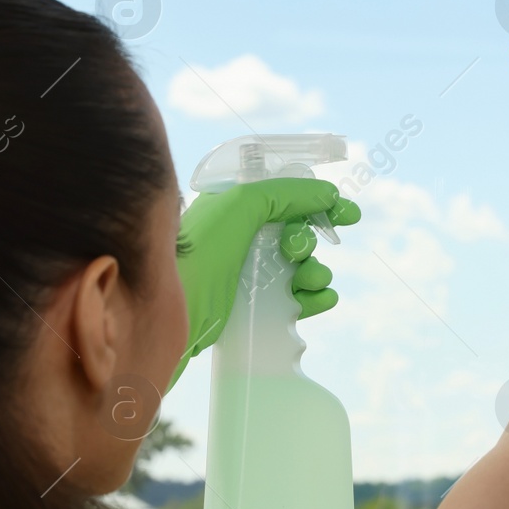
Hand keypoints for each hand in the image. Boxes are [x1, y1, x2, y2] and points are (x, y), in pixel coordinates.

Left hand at [172, 177, 360, 385]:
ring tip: (307, 282)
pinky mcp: (251, 310)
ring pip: (301, 269)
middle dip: (311, 242)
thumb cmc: (195, 256)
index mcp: (235, 210)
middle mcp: (240, 240)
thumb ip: (285, 192)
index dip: (319, 203)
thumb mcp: (239, 207)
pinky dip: (315, 298)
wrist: (161, 315)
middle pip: (298, 234)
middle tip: (296, 252)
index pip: (287, 197)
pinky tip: (316, 300)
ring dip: (316, 272)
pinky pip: (297, 301)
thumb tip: (326, 194)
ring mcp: (246, 276)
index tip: (347, 215)